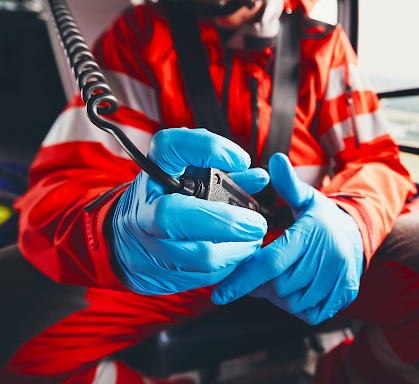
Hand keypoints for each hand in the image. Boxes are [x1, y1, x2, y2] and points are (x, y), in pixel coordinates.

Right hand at [112, 128, 268, 294]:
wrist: (123, 241)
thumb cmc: (164, 202)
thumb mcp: (186, 179)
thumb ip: (224, 176)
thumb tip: (261, 177)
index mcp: (152, 174)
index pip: (171, 148)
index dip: (209, 149)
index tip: (242, 160)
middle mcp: (144, 208)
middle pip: (177, 216)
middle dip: (227, 222)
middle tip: (257, 224)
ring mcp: (147, 245)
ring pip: (200, 256)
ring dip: (238, 250)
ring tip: (253, 240)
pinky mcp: (157, 276)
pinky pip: (204, 277)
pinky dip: (229, 266)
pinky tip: (237, 255)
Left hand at [212, 153, 363, 324]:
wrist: (358, 234)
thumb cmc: (321, 217)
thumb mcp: (306, 198)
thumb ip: (288, 184)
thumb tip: (275, 160)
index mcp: (312, 233)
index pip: (272, 261)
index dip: (243, 279)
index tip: (219, 294)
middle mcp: (328, 257)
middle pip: (279, 285)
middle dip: (259, 286)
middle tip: (253, 277)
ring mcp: (339, 278)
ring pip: (293, 302)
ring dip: (276, 297)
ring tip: (274, 281)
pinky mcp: (345, 294)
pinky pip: (311, 313)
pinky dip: (296, 308)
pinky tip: (294, 291)